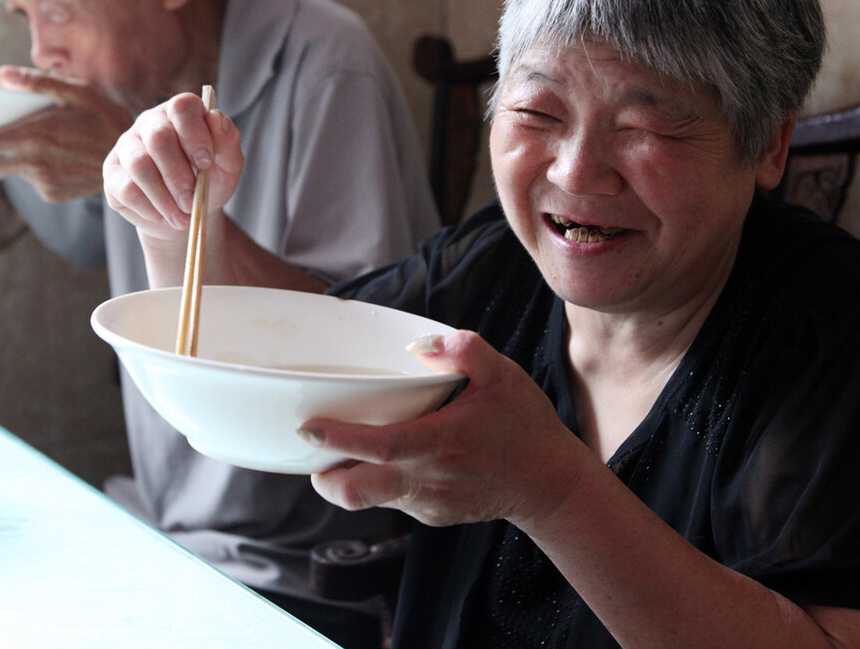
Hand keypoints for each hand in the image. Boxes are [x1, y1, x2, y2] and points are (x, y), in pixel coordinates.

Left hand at [0, 66, 135, 201]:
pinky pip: (31, 181)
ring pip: (9, 173)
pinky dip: (36, 170)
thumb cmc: (106, 118)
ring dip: (12, 162)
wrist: (139, 161)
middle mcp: (35, 162)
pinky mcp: (53, 193)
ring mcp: (43, 182)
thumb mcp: (78, 92)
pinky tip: (59, 159)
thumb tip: (1, 75)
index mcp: (35, 134)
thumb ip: (37, 82)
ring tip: (39, 147)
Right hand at [103, 92, 243, 242]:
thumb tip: (216, 118)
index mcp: (179, 113)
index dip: (195, 134)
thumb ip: (228, 141)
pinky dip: (150, 208)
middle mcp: (150, 123)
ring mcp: (127, 147)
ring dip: (164, 196)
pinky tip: (163, 216)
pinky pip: (126, 189)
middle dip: (178, 174)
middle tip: (192, 201)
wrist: (188, 214)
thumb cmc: (210, 182)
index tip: (206, 164)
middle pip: (158, 137)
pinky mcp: (113, 175)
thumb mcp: (228, 164)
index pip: (182, 107)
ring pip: (139, 164)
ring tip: (182, 216)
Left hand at [301, 330, 587, 528]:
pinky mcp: (432, 515)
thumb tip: (425, 343)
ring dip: (350, 478)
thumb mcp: (504, 377)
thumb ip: (466, 351)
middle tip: (313, 450)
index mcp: (439, 444)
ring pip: (370, 498)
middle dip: (324, 477)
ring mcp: (428, 503)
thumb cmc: (526, 426)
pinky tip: (390, 458)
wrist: (551, 484)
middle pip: (356, 492)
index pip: (378, 447)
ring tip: (344, 450)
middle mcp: (427, 480)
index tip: (308, 426)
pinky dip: (380, 482)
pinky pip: (394, 499)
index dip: (338, 439)